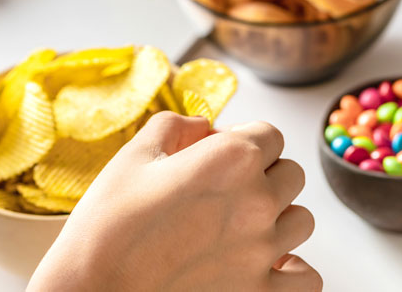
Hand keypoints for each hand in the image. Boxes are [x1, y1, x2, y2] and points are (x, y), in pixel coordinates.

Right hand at [28, 113, 320, 291]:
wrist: (93, 288)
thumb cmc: (108, 224)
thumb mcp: (133, 156)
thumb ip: (175, 126)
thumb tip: (201, 126)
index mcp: (230, 159)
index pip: (269, 134)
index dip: (241, 138)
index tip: (217, 151)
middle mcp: (257, 202)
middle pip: (290, 174)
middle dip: (261, 173)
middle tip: (221, 187)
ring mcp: (264, 252)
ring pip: (301, 221)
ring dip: (275, 217)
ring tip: (236, 224)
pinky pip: (307, 277)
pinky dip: (293, 268)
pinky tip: (264, 262)